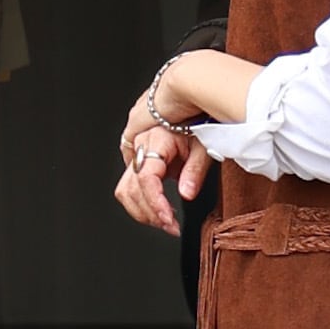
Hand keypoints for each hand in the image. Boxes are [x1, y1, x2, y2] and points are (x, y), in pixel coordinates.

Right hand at [116, 97, 211, 238]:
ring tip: (165, 220)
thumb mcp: (204, 145)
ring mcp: (136, 152)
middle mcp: (141, 146)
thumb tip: (187, 193)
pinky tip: (158, 207)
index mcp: (156, 140)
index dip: (155, 203)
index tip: (168, 221)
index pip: (147, 179)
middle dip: (150, 213)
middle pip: (132, 189)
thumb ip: (195, 170)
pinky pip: (129, 184)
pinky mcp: (137, 159)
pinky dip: (140, 201)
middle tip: (171, 226)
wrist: (189, 102)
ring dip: (142, 210)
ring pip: (125, 189)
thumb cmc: (198, 120)